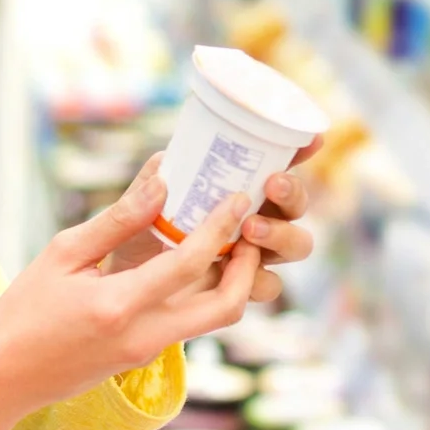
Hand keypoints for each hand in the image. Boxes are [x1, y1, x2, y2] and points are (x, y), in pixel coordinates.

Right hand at [0, 170, 261, 411]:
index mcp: (120, 306)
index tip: (237, 196)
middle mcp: (145, 336)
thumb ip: (118, 220)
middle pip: (227, 306)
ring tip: (232, 241)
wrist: (4, 376)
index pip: (190, 263)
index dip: (220, 226)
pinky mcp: (146, 357)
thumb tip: (162, 182)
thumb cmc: (26, 309)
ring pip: (216, 319)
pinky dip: (205, 292)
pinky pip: (191, 322)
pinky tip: (195, 261)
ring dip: (234, 281)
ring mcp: (149, 353)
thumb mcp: (64, 254)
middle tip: (251, 228)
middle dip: (250, 266)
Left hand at [101, 136, 322, 304]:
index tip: (312, 139)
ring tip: (249, 229)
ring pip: (297, 244)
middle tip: (270, 184)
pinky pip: (269, 285)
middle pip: (296, 204)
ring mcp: (254, 255)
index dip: (300, 150)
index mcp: (235, 188)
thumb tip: (164, 169)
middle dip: (293, 193)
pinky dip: (258, 277)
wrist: (118, 290)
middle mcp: (254, 218)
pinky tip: (236, 267)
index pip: (276, 164)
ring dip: (281, 233)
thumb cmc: (132, 238)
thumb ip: (144, 189)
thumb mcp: (132, 209)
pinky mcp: (244, 289)